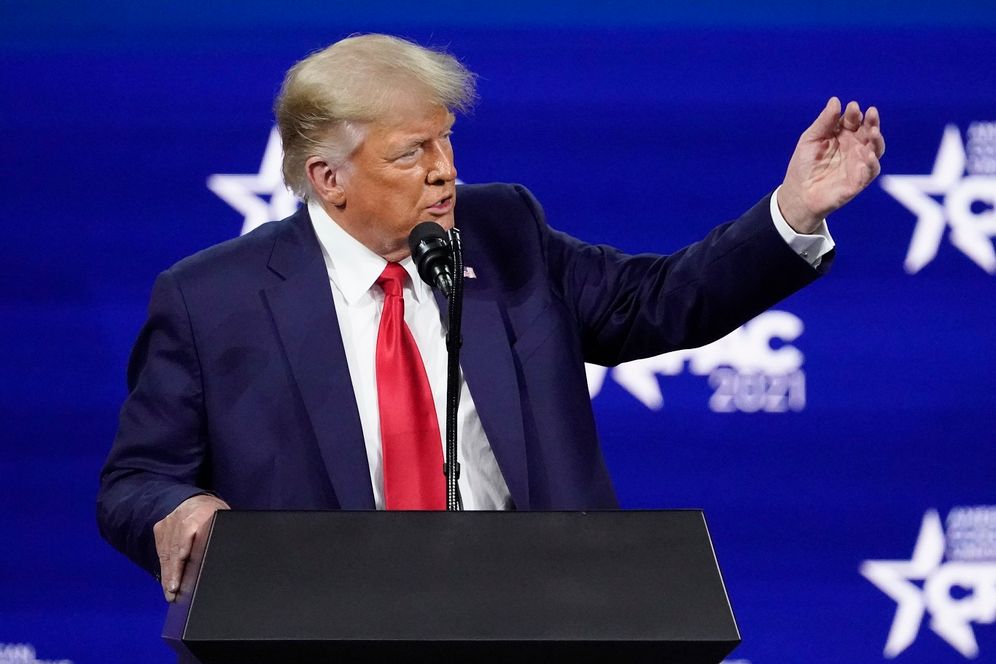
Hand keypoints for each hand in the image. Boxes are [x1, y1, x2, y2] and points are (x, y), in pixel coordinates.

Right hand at [153, 493, 229, 601]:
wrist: (197, 501)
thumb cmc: (214, 515)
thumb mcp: (224, 519)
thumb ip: (222, 533)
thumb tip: (227, 554)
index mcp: (201, 511)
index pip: (189, 529)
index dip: (184, 545)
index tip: (183, 560)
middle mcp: (181, 516)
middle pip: (175, 545)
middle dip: (175, 570)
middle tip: (174, 590)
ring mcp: (168, 523)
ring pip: (166, 552)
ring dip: (168, 574)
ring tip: (171, 593)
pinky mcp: (160, 529)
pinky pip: (161, 552)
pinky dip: (165, 569)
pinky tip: (167, 583)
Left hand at [779, 97, 885, 232]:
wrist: (797, 194)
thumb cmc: (803, 165)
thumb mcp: (810, 139)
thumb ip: (824, 122)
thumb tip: (835, 100)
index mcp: (843, 135)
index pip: (853, 121)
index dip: (854, 113)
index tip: (852, 107)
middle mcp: (854, 147)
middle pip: (868, 132)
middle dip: (871, 122)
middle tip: (871, 113)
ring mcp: (858, 163)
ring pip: (875, 149)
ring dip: (876, 140)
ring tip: (873, 132)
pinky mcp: (859, 181)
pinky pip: (871, 171)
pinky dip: (871, 162)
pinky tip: (867, 153)